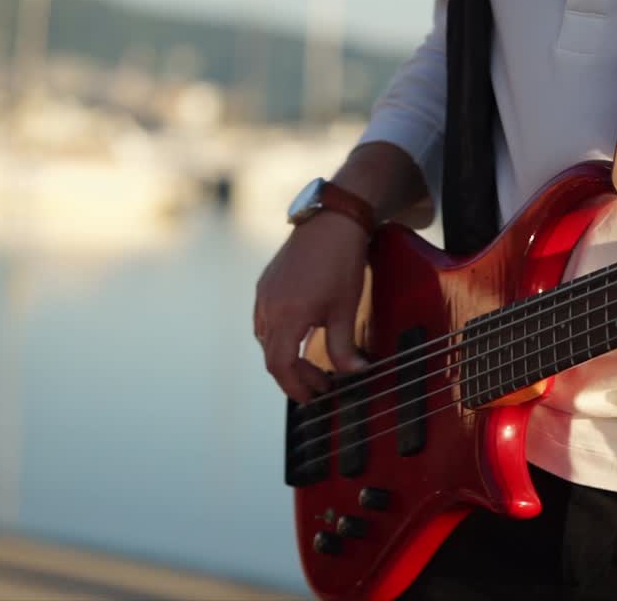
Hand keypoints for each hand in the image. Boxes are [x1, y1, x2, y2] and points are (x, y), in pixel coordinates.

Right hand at [254, 212, 369, 401]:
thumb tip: (353, 374)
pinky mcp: (266, 283)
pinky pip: (264, 320)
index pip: (280, 366)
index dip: (295, 387)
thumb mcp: (345, 308)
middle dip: (294, 376)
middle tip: (320, 384)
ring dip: (285, 357)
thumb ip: (344, 347)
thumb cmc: (340, 262)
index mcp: (286, 316)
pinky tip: (299, 336)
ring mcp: (264, 293)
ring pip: (265, 339)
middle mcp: (268, 306)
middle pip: (271, 356)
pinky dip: (279, 337)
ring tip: (311, 364)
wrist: (332, 220)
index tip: (313, 396)